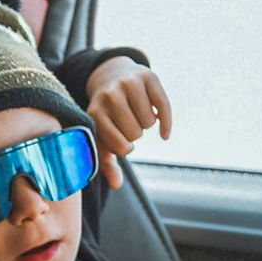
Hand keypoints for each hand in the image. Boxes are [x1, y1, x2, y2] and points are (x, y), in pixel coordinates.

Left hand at [85, 57, 171, 189]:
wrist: (113, 78)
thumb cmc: (108, 117)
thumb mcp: (103, 137)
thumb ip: (107, 163)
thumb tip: (116, 185)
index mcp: (95, 113)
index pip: (121, 146)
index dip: (125, 148)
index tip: (121, 140)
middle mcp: (109, 96)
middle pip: (136, 133)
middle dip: (136, 134)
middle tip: (130, 126)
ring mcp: (128, 83)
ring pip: (150, 121)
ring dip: (147, 125)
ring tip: (137, 117)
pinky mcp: (147, 76)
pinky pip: (164, 107)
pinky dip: (166, 123)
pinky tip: (163, 132)